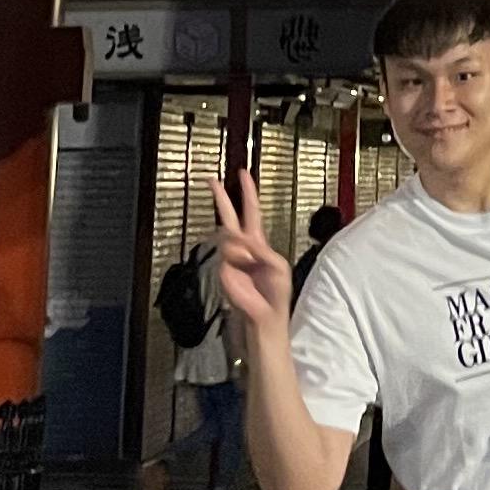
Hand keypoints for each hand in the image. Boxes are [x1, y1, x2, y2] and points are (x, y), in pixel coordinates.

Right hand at [211, 176, 294, 348]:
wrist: (265, 314)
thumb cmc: (274, 292)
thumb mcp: (278, 265)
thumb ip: (263, 249)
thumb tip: (246, 241)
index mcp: (258, 241)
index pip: (251, 212)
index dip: (248, 194)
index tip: (243, 175)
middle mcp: (242, 246)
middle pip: (228, 216)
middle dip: (222, 198)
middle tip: (211, 180)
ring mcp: (231, 257)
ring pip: (230, 237)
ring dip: (243, 246)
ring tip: (250, 260)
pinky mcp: (224, 268)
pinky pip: (229, 255)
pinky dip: (239, 259)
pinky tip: (243, 266)